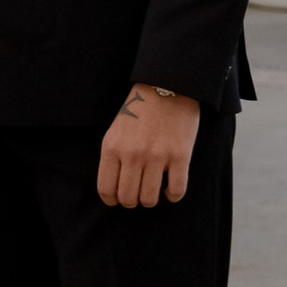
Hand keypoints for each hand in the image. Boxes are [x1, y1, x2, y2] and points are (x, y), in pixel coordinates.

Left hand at [98, 84, 198, 208]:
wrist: (168, 85)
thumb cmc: (141, 108)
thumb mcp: (116, 129)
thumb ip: (114, 156)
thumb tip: (115, 187)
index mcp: (112, 147)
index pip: (106, 189)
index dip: (112, 199)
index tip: (118, 198)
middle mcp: (132, 154)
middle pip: (128, 198)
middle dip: (132, 201)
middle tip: (137, 192)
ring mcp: (157, 156)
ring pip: (150, 199)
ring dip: (151, 199)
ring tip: (153, 189)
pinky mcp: (180, 156)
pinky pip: (176, 191)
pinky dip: (172, 195)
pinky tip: (170, 188)